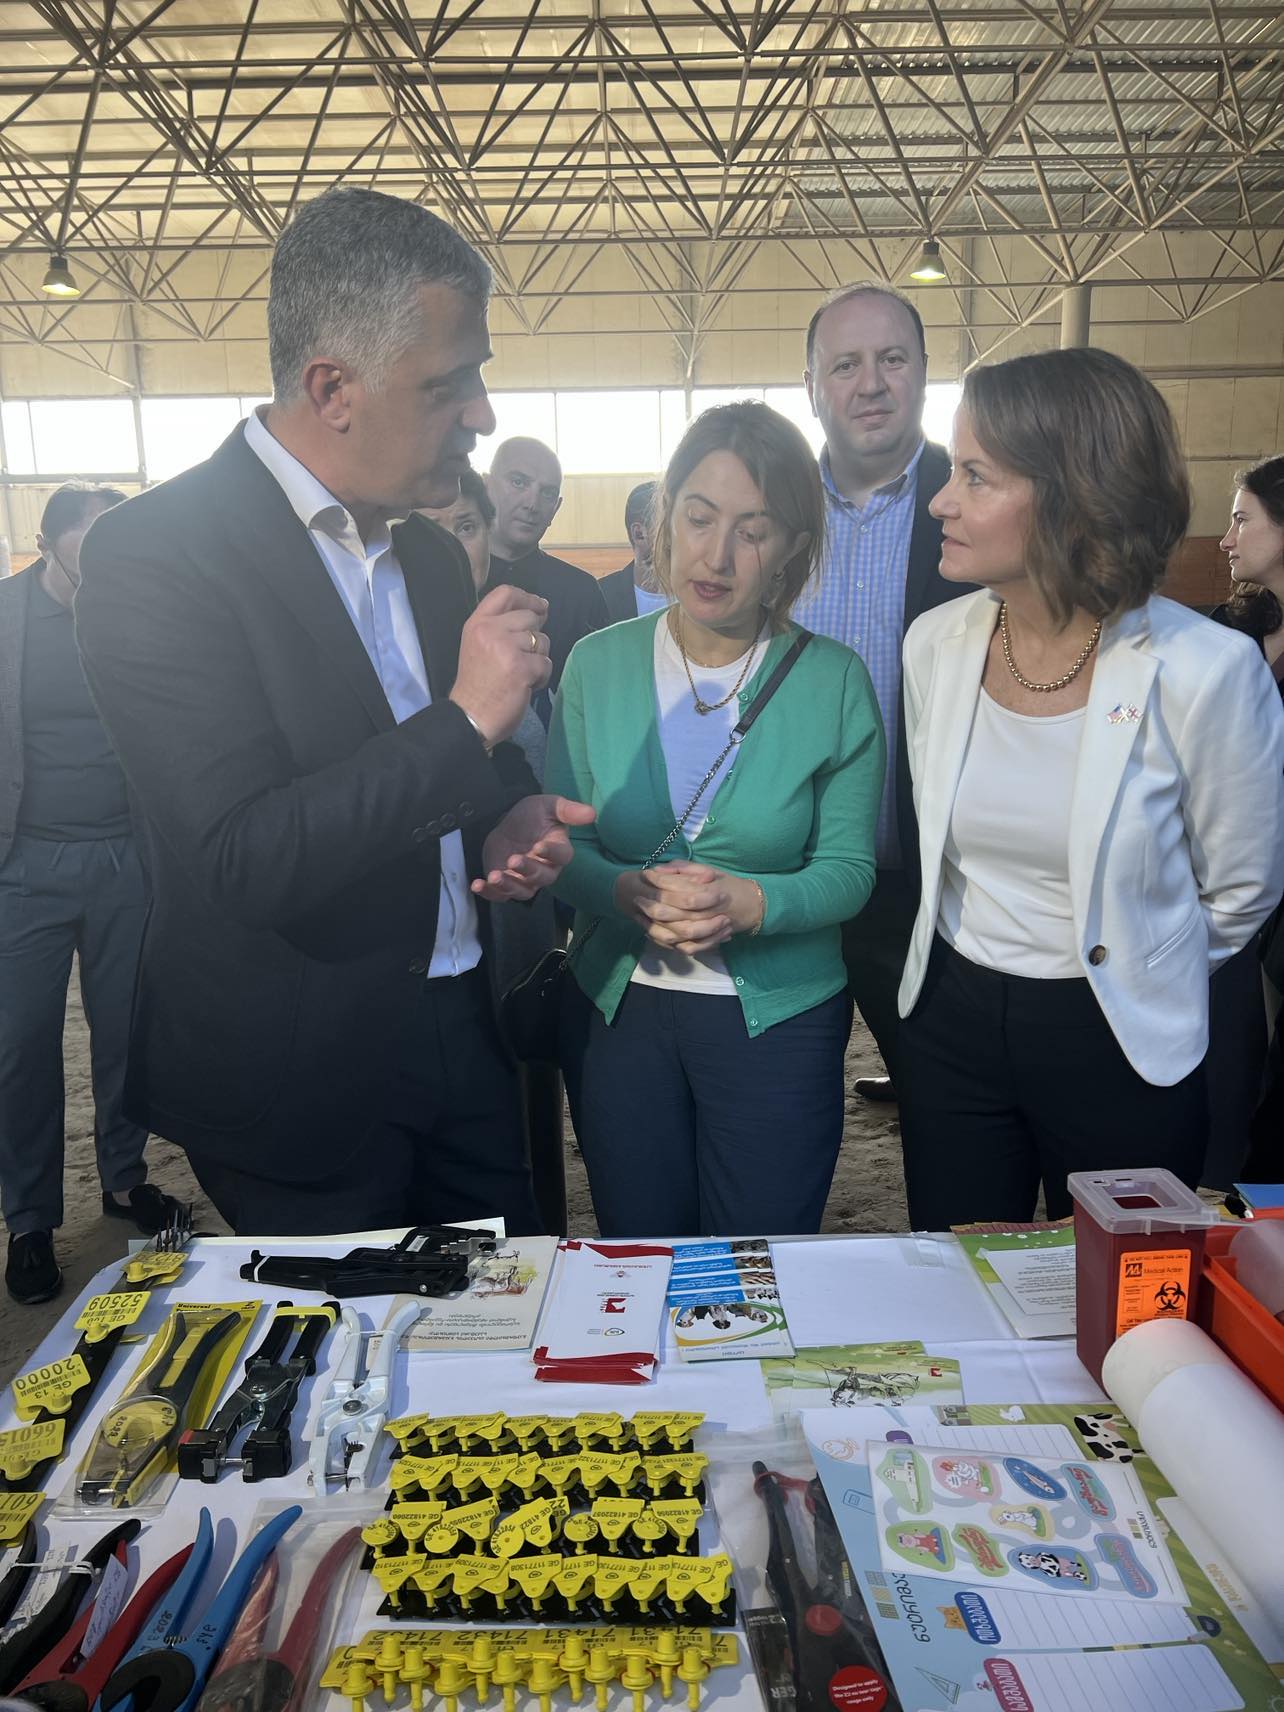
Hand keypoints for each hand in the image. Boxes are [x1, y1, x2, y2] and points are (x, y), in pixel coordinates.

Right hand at [450, 584, 551, 744]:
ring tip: (521, 674)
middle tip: (525, 656)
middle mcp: (490, 630)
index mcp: (477, 623)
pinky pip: (546, 663)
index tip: (539, 607)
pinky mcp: (522, 667)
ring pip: (542, 640)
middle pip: (530, 617)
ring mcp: (506, 648)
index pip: (505, 593)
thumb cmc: (477, 685)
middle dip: (535, 637)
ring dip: (538, 658)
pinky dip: (541, 677)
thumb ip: (501, 626)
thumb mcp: (479, 645)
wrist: (469, 718)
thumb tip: (540, 610)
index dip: (527, 598)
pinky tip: (526, 686)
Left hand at [473, 794, 595, 901]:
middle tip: (514, 859)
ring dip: (508, 886)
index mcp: (558, 850)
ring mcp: (525, 880)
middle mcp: (545, 869)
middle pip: (542, 877)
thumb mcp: (547, 806)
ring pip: (522, 892)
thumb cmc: (532, 816)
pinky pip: (500, 896)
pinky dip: (488, 893)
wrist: (507, 825)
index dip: (551, 853)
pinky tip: (477, 884)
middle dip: (528, 870)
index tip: (539, 846)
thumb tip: (593, 813)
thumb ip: (567, 809)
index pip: (562, 856)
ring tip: (494, 876)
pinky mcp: (506, 885)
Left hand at [615, 861, 763, 953]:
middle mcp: (706, 911)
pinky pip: (683, 947)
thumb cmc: (725, 884)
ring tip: (640, 914)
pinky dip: (667, 942)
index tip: (645, 874)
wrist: (749, 905)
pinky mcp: (705, 942)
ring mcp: (706, 929)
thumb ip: (682, 868)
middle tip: (637, 897)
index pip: (675, 887)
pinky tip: (653, 931)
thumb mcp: (706, 869)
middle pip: (670, 912)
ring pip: (674, 933)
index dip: (657, 881)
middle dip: (649, 904)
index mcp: (707, 890)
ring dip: (653, 926)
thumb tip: (658, 869)